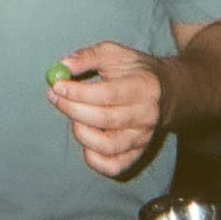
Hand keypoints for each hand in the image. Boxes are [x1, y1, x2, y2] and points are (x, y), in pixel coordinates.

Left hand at [46, 41, 165, 178]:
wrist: (165, 92)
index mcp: (143, 87)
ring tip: (73, 116)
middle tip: (55, 96)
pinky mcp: (137, 153)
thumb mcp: (114, 52)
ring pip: (108, 147)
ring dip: (81, 132)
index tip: (56, 86)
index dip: (78, 92)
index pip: (107, 94)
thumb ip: (87, 56)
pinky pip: (114, 167)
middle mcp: (145, 116)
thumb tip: (61, 67)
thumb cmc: (134, 69)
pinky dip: (94, 158)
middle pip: (104, 120)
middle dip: (72, 109)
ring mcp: (142, 138)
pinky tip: (85, 138)